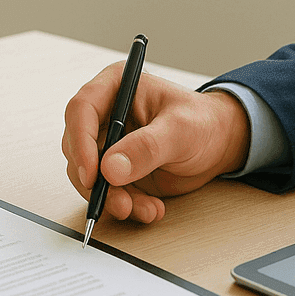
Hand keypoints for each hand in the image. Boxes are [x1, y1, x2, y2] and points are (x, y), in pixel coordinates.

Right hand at [60, 65, 249, 223]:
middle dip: (96, 181)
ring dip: (113, 198)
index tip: (93, 174)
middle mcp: (105, 114)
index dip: (80, 142)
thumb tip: (111, 168)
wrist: (218, 144)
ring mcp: (108, 144)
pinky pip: (106, 192)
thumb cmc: (203, 122)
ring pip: (88, 176)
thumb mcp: (179, 129)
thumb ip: (147, 147)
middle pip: (77, 148)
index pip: (81, 110)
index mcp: (115, 87)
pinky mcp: (115, 170)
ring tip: (144, 208)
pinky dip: (126, 205)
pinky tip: (150, 208)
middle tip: (119, 202)